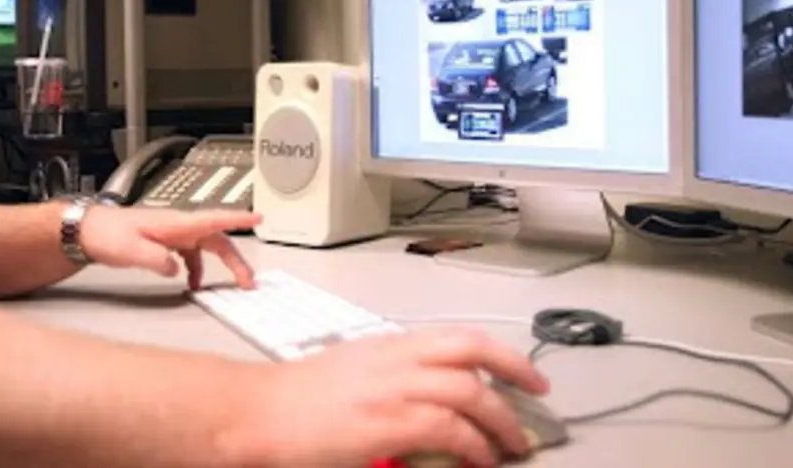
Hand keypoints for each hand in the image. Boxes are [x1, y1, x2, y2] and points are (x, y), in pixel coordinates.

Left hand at [80, 207, 261, 289]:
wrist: (86, 230)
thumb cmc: (105, 233)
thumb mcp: (130, 248)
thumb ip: (156, 259)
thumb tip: (177, 270)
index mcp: (175, 223)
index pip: (212, 219)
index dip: (237, 219)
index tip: (257, 218)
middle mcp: (178, 226)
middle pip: (217, 239)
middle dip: (236, 259)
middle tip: (248, 279)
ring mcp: (172, 234)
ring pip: (206, 248)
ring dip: (220, 266)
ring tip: (229, 284)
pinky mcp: (165, 242)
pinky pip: (191, 254)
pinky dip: (198, 269)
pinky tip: (193, 282)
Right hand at [236, 327, 550, 467]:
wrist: (254, 414)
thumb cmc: (292, 402)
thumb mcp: (352, 374)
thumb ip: (393, 379)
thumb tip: (429, 402)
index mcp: (388, 346)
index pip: (456, 337)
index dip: (499, 352)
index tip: (522, 371)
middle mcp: (395, 360)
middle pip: (472, 351)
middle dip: (516, 371)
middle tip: (538, 395)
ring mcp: (392, 389)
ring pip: (469, 391)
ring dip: (500, 420)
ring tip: (513, 444)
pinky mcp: (386, 423)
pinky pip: (448, 429)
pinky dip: (474, 446)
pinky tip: (480, 461)